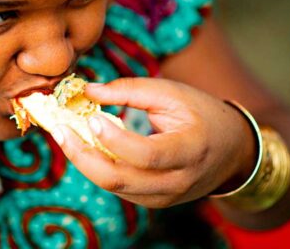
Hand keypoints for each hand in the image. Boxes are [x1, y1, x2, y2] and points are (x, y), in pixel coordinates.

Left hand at [50, 77, 256, 207]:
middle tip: (59, 129)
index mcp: (190, 150)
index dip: (115, 140)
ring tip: (63, 134)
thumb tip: (88, 90)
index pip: (147, 154)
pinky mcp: (153, 201)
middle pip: (120, 178)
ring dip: (83, 161)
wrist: (230, 151)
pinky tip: (83, 146)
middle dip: (82, 155)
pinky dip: (96, 168)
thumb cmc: (201, 114)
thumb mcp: (172, 93)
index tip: (91, 117)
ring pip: (113, 187)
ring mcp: (164, 197)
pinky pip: (118, 188)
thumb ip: (130, 90)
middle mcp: (177, 181)